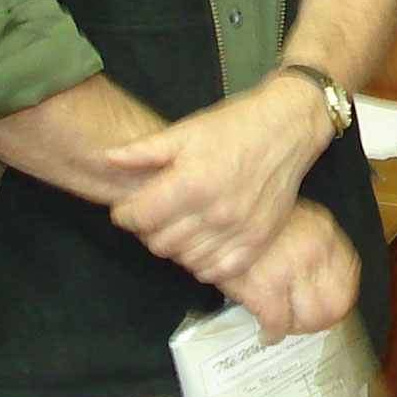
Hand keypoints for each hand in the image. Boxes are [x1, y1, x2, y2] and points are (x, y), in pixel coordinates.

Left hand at [107, 71, 333, 282]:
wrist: (286, 127)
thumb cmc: (236, 125)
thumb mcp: (186, 130)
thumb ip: (145, 150)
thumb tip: (109, 158)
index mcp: (193, 182)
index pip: (140, 218)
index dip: (125, 214)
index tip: (128, 208)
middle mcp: (217, 212)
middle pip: (159, 243)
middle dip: (148, 230)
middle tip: (154, 215)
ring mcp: (240, 229)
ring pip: (186, 260)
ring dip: (175, 247)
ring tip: (178, 226)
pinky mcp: (258, 240)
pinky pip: (219, 271)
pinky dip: (203, 263)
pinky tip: (201, 244)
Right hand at [221, 199, 359, 342]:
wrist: (219, 213)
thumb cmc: (252, 218)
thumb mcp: (295, 218)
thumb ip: (314, 244)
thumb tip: (324, 279)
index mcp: (324, 232)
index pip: (350, 275)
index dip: (341, 297)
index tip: (330, 305)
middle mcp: (313, 251)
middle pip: (336, 304)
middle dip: (321, 320)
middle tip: (306, 322)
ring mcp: (290, 270)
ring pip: (310, 319)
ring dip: (296, 327)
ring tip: (285, 325)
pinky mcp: (263, 288)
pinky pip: (278, 324)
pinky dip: (272, 332)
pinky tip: (266, 331)